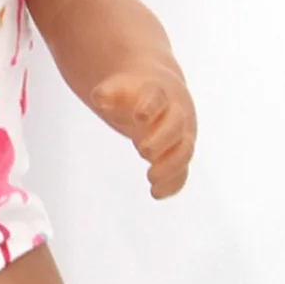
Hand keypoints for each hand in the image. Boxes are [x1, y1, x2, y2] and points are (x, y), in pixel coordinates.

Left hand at [89, 64, 196, 198]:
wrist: (159, 95)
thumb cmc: (133, 95)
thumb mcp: (117, 90)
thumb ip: (108, 94)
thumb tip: (100, 98)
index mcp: (157, 93)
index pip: (157, 97)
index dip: (151, 106)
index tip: (140, 117)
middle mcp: (174, 113)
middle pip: (176, 125)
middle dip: (162, 139)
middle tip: (143, 151)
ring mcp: (180, 135)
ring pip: (184, 150)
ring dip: (170, 166)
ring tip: (150, 177)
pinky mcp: (179, 154)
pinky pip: (182, 171)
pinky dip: (173, 183)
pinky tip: (156, 194)